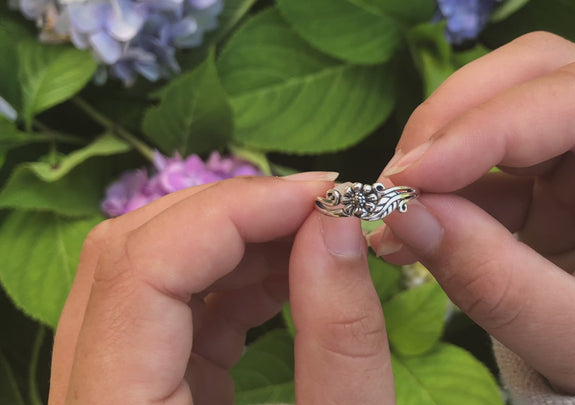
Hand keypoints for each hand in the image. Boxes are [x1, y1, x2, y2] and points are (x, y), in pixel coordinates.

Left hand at [49, 173, 394, 404]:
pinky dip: (231, 279)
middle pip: (127, 258)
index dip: (233, 213)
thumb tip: (339, 225)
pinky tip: (288, 276)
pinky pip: (169, 313)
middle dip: (232, 214)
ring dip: (234, 241)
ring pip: (143, 275)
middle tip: (324, 207)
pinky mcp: (140, 396)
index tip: (324, 196)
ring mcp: (108, 397)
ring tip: (316, 237)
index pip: (141, 271)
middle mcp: (89, 404)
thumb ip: (341, 340)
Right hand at [369, 32, 574, 394]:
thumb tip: (404, 214)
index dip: (489, 128)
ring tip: (395, 204)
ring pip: (510, 95)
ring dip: (443, 141)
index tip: (412, 176)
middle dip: (457, 114)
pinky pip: (493, 150)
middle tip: (398, 177)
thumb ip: (495, 282)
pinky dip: (445, 177)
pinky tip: (412, 218)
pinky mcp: (562, 166)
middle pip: (543, 71)